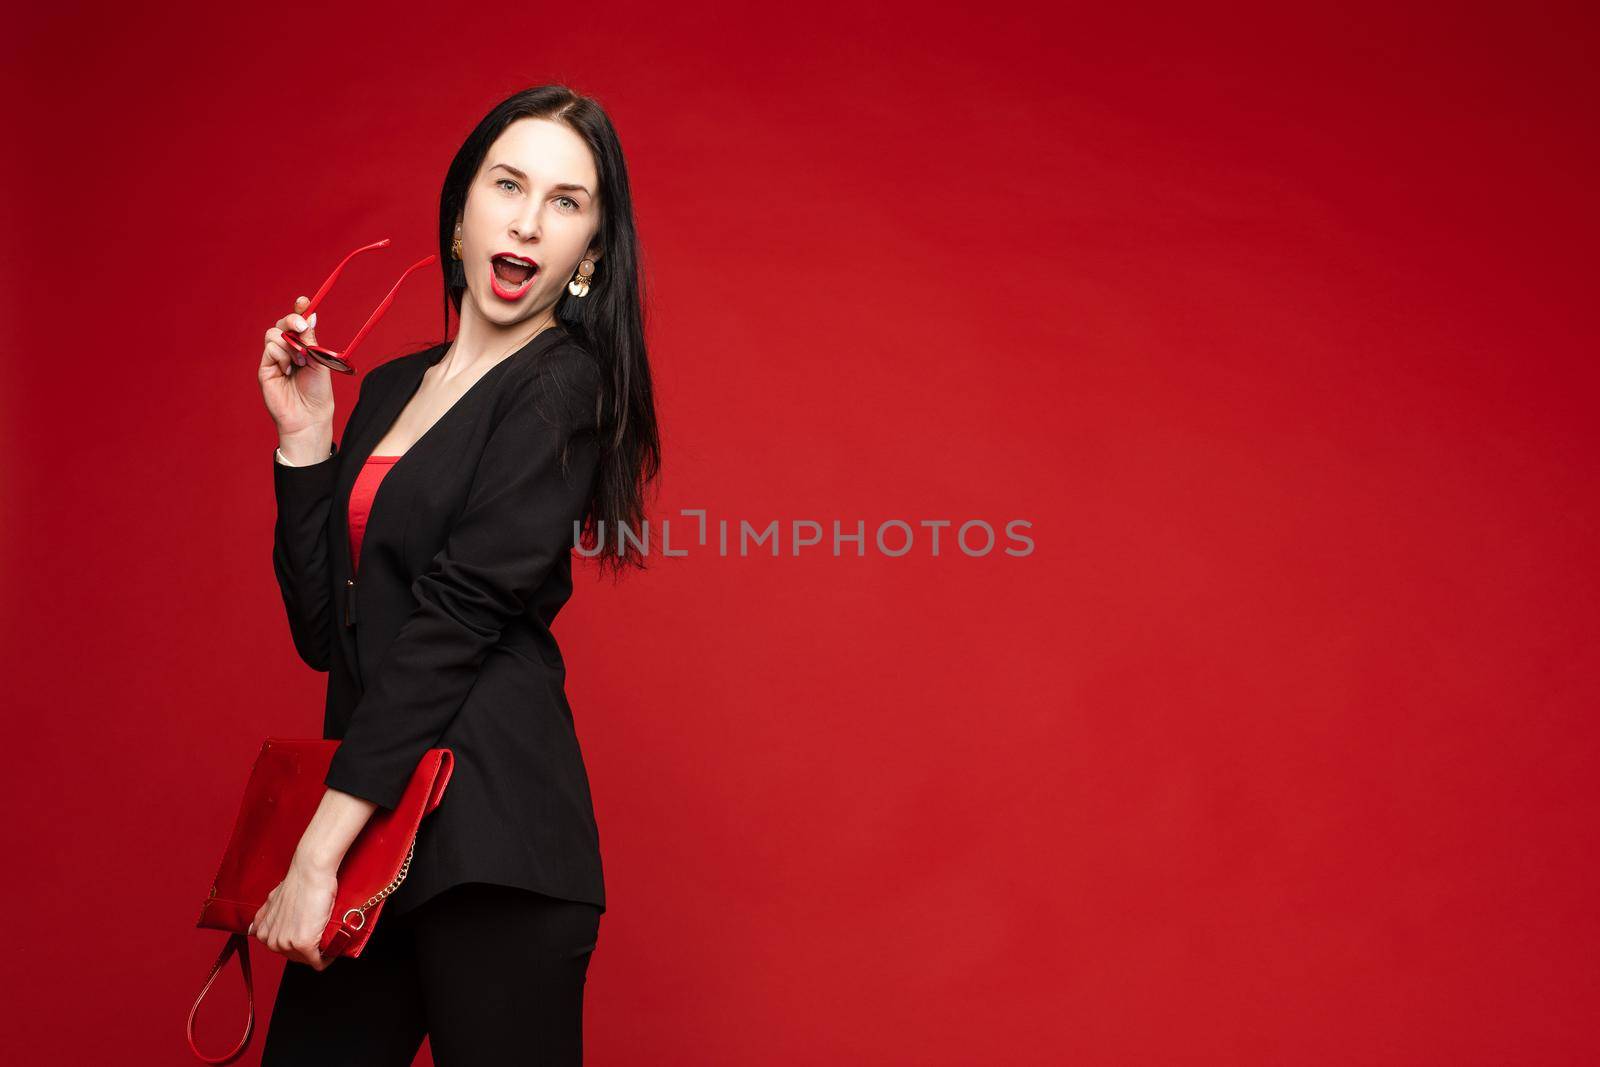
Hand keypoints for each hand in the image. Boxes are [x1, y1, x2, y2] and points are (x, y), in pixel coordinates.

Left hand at [248, 854, 338, 970]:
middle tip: (321, 934)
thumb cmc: (296, 883)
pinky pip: (318, 961)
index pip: (284, 951)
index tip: (310, 935)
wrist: (310, 873)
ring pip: (307, 960)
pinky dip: (327, 958)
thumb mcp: (272, 901)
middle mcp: (272, 941)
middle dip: (309, 950)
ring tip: (327, 938)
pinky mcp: (303, 944)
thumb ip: (263, 916)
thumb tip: (253, 928)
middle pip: (296, 958)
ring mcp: (287, 943)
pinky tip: (332, 950)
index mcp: (263, 934)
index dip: (299, 944)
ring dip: (319, 953)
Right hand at [259, 295, 334, 439]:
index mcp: (303, 346)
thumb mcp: (319, 360)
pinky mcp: (265, 367)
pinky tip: (288, 370)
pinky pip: (270, 348)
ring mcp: (275, 358)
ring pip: (273, 334)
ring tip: (300, 362)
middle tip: (302, 327)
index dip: (299, 310)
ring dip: (290, 345)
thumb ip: (311, 339)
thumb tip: (310, 316)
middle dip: (292, 320)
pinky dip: (282, 356)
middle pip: (282, 323)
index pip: (298, 323)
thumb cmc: (318, 391)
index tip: (304, 301)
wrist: (310, 415)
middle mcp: (287, 350)